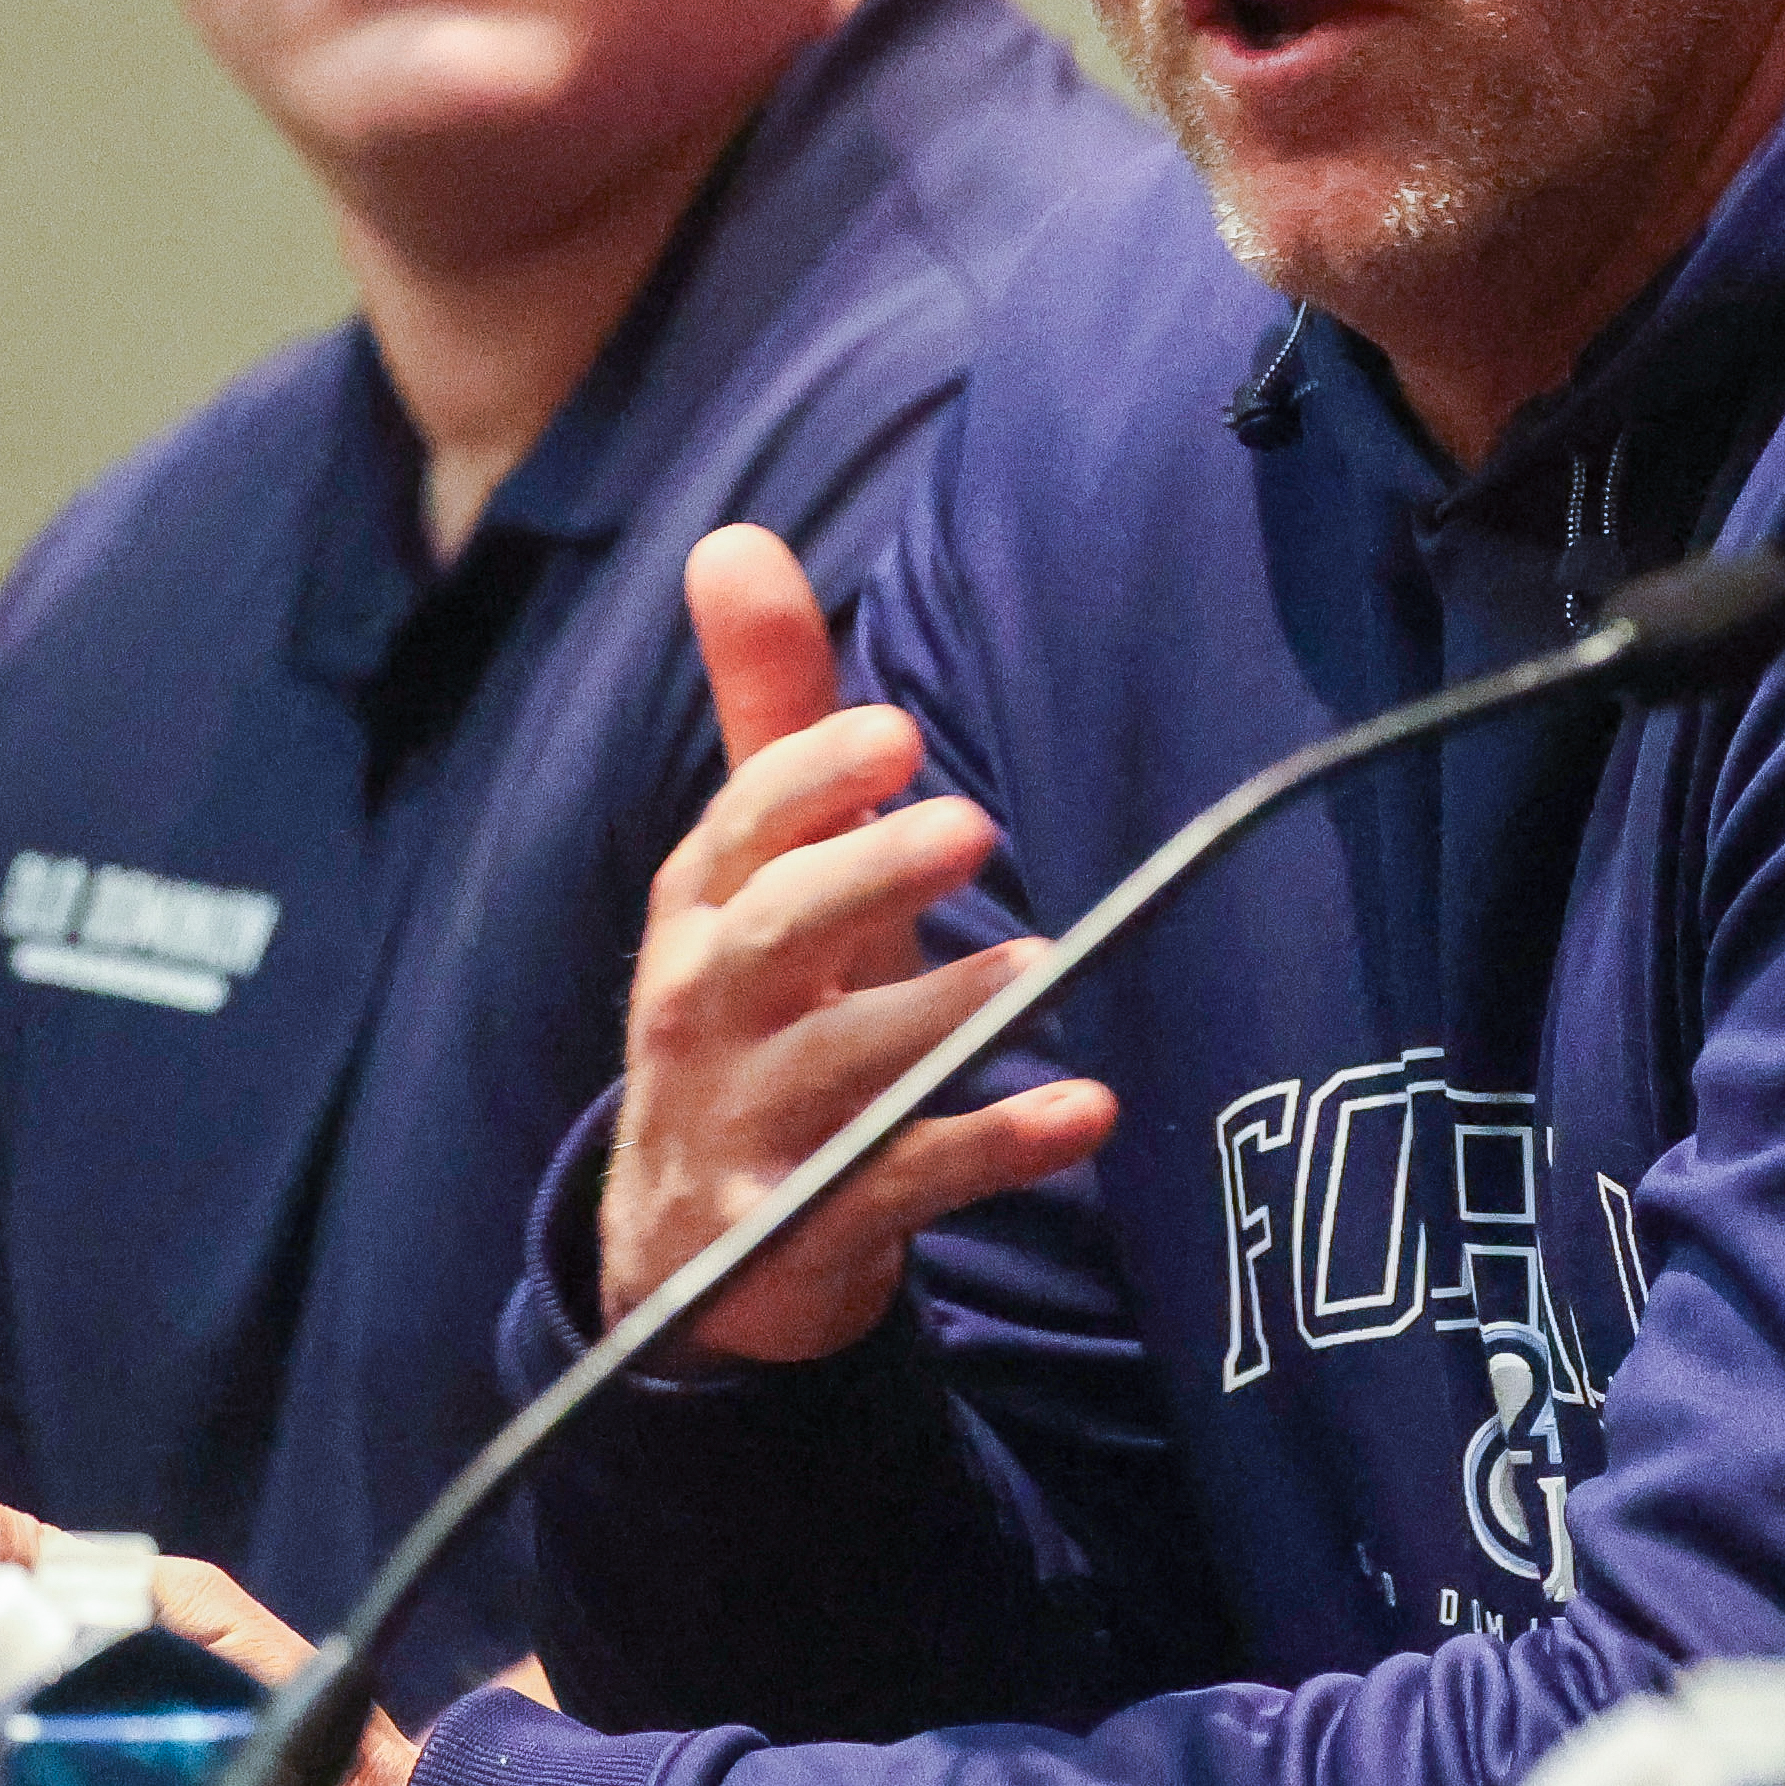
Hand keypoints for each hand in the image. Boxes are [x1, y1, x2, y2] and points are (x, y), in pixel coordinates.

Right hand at [598, 524, 1115, 1359]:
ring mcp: (747, 1124)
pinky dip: (994, 1150)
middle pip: (773, 937)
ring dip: (936, 1017)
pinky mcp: (801, 1227)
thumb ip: (768, 716)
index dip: (809, 784)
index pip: (740, 830)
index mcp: (703, 910)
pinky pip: (902, 1184)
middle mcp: (705, 1011)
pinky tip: (1088, 1111)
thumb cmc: (761, 1010)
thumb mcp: (762, 873)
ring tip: (1037, 970)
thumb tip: (733, 538)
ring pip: (836, 1066)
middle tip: (969, 826)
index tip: (897, 736)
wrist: (696, 1247)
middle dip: (863, 878)